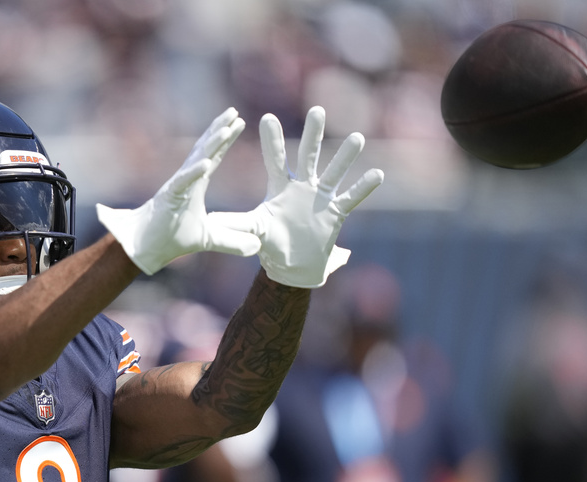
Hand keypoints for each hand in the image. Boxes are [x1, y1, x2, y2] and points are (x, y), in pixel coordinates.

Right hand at [96, 108, 260, 274]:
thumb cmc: (171, 238)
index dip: (226, 140)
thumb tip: (257, 247)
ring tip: (226, 128)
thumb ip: (232, 241)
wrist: (144, 247)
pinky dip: (194, 173)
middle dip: (219, 130)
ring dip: (211, 144)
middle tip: (233, 111)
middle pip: (205, 150)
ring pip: (196, 160)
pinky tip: (207, 162)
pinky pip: (183, 183)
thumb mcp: (209, 239)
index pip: (214, 157)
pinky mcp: (169, 199)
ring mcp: (177, 187)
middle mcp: (187, 180)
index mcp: (196, 184)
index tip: (239, 122)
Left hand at [207, 106, 384, 287]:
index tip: (266, 117)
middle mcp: (303, 186)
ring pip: (334, 171)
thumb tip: (209, 220)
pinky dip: (363, 187)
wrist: (293, 266)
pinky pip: (351, 197)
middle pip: (308, 156)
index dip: (272, 141)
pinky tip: (377, 173)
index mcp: (280, 187)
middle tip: (317, 110)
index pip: (275, 159)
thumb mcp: (253, 230)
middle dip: (313, 134)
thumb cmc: (272, 244)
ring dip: (345, 156)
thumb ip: (234, 223)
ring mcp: (321, 197)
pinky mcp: (336, 212)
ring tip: (356, 138)